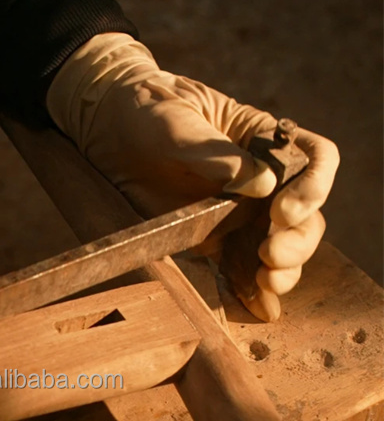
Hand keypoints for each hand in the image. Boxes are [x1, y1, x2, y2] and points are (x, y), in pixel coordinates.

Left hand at [46, 33, 338, 320]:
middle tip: (270, 254)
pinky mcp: (213, 242)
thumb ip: (215, 153)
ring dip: (285, 268)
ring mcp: (238, 215)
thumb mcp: (175, 123)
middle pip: (305, 213)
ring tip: (268, 280)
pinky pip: (242, 268)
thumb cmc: (146, 113)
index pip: (313, 159)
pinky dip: (254, 291)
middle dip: (298, 238)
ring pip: (282, 245)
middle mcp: (260, 182)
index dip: (313, 187)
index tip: (284, 210)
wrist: (106, 133)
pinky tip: (262, 308)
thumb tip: (263, 183)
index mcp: (263, 142)